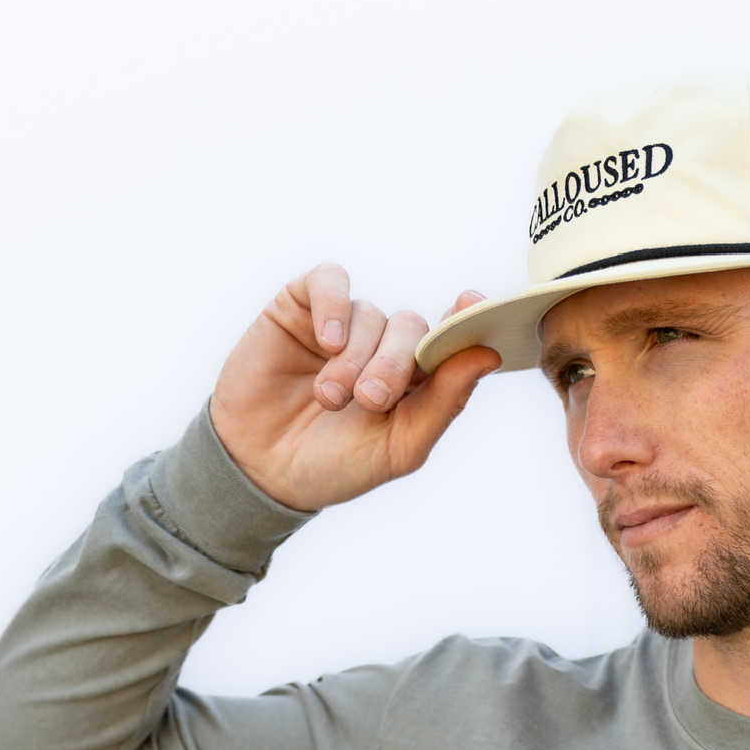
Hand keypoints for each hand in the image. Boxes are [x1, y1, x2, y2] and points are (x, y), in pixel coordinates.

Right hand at [208, 264, 499, 510]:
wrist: (260, 469)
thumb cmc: (334, 465)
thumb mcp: (398, 448)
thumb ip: (445, 403)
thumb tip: (488, 356)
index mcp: (415, 381)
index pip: (451, 340)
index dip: (466, 320)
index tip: (473, 307)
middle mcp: (382, 346)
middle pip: (411, 328)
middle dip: (394, 364)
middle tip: (370, 400)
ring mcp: (343, 325)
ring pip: (371, 314)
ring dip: (354, 358)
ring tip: (330, 398)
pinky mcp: (302, 306)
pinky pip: (331, 281)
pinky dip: (334, 306)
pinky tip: (327, 341)